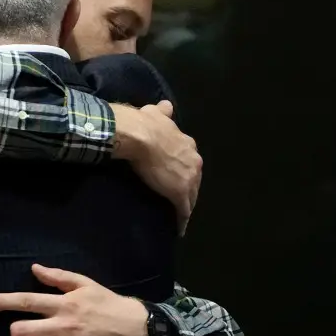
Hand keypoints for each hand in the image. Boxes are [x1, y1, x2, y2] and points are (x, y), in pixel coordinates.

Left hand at [0, 264, 149, 335]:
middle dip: (11, 331)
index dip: (3, 302)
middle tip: (5, 333)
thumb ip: (58, 277)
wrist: (137, 329)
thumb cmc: (108, 303)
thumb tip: (33, 269)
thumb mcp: (86, 284)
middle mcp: (64, 326)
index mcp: (65, 304)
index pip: (27, 301)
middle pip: (26, 330)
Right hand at [111, 101, 201, 233]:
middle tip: (180, 198)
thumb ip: (163, 112)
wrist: (141, 135)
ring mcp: (188, 179)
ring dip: (187, 205)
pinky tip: (180, 229)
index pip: (190, 162)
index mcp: (188, 145)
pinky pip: (183, 210)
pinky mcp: (179, 193)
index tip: (178, 177)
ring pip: (191, 196)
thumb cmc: (146, 124)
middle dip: (189, 189)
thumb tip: (166, 105)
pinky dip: (181, 220)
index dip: (184, 171)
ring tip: (180, 215)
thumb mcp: (157, 114)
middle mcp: (194, 162)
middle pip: (194, 180)